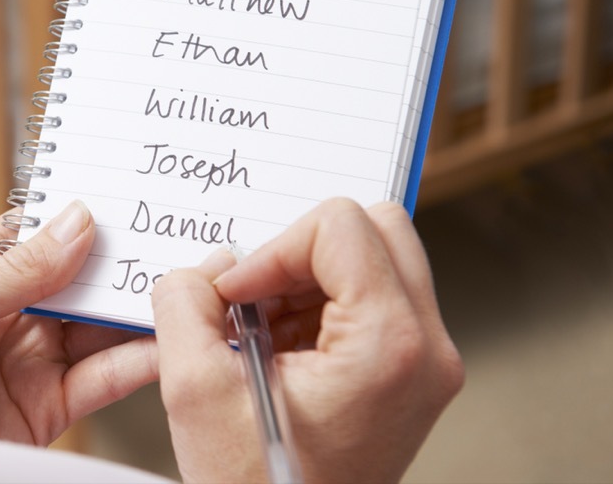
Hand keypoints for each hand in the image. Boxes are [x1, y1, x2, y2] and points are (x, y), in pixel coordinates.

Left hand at [0, 201, 157, 444]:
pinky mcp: (46, 408)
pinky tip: (164, 343)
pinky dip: (136, 361)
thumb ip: (19, 269)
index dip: (80, 217)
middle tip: (173, 241)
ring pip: (95, 326)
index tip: (130, 198)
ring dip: (136, 309)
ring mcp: (27, 359)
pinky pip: (100, 378)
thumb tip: (77, 222)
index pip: (36, 233)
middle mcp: (4, 312)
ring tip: (182, 288)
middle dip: (121, 262)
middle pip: (76, 278)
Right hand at [151, 198, 463, 483]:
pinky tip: (278, 348)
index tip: (235, 294)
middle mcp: (428, 348)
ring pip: (374, 256)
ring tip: (260, 331)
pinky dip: (319, 303)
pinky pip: (371, 294)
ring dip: (306, 278)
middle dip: (299, 250)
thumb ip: (184, 301)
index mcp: (389, 346)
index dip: (273, 248)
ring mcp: (427, 361)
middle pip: (377, 226)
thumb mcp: (195, 388)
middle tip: (254, 296)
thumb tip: (206, 267)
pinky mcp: (412, 371)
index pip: (340, 225)